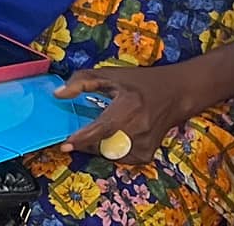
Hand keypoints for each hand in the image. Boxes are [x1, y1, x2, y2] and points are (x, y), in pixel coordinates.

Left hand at [58, 65, 199, 164]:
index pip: (102, 128)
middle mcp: (138, 128)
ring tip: (108, 128)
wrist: (175, 94)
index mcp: (128, 106)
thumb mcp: (111, 75)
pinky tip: (120, 135)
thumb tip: (58, 95)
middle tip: (82, 133)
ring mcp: (144, 145)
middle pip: (102, 145)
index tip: (66, 144)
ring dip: (100, 145)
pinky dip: (113, 149)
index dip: (82, 138)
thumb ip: (82, 82)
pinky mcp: (146, 155)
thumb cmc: (140, 83)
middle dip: (87, 141)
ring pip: (109, 154)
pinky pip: (119, 158)